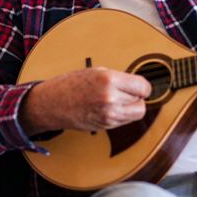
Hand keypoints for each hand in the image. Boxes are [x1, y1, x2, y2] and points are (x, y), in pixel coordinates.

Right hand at [20, 67, 150, 134]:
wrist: (52, 104)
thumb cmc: (70, 84)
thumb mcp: (96, 71)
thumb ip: (118, 78)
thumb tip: (137, 85)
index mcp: (108, 80)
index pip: (143, 87)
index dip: (143, 86)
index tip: (138, 85)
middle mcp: (110, 99)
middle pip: (142, 103)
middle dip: (138, 97)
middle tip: (128, 92)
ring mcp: (108, 115)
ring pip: (136, 114)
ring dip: (132, 107)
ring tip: (119, 99)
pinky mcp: (105, 126)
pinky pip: (124, 121)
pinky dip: (122, 115)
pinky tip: (110, 107)